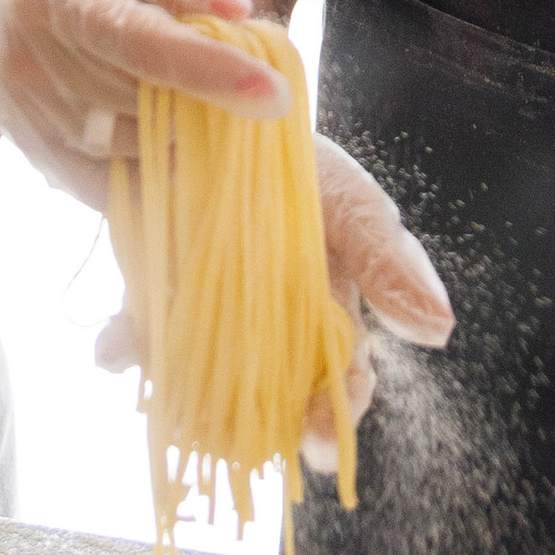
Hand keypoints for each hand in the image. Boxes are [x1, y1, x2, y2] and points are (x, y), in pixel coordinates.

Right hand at [0, 0, 283, 210]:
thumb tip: (238, 10)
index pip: (137, 43)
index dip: (207, 71)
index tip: (274, 93)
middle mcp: (29, 62)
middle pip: (138, 103)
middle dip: (212, 106)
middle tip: (267, 95)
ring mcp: (27, 114)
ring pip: (125, 149)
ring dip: (187, 141)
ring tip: (230, 116)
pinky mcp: (31, 145)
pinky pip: (102, 184)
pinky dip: (152, 176)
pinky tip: (188, 155)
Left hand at [94, 131, 452, 468]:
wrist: (204, 110)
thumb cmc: (287, 161)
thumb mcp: (346, 201)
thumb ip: (388, 261)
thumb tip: (440, 331)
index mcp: (330, 313)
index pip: (342, 383)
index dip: (335, 416)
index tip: (317, 441)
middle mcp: (271, 329)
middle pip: (270, 400)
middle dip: (253, 430)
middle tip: (232, 444)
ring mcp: (210, 319)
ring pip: (204, 386)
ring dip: (186, 402)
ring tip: (170, 404)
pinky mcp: (153, 299)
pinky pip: (139, 340)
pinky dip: (125, 348)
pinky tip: (113, 349)